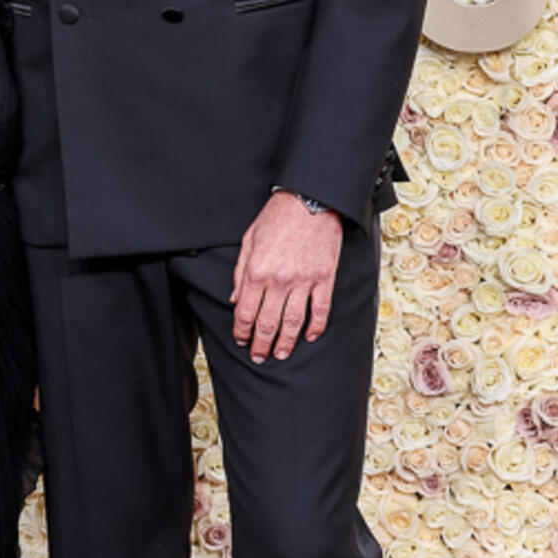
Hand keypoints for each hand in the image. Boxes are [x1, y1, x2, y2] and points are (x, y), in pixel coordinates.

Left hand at [230, 191, 342, 361]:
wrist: (309, 201)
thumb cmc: (276, 218)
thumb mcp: (248, 241)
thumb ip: (240, 272)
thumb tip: (234, 299)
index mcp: (257, 271)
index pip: (245, 312)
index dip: (241, 331)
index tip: (241, 340)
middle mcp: (279, 280)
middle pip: (267, 322)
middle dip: (261, 344)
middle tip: (259, 356)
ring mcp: (303, 281)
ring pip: (293, 322)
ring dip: (285, 342)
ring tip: (281, 354)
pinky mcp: (323, 278)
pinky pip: (321, 309)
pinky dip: (316, 327)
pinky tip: (310, 337)